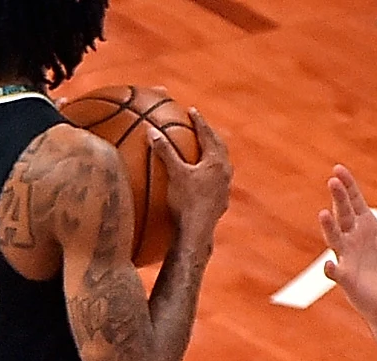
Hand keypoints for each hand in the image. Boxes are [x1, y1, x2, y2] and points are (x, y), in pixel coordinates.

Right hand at [156, 106, 232, 237]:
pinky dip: (210, 173)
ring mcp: (225, 188)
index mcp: (216, 162)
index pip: (208, 135)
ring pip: (222, 164)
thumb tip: (151, 131)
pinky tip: (203, 178)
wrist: (197, 232)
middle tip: (201, 126)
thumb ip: (165, 151)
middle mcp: (225, 173)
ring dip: (213, 154)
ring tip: (205, 149)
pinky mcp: (222, 202)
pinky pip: (218, 180)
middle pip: (220, 147)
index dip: (199, 121)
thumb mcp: (174, 173)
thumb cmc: (186, 202)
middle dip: (210, 134)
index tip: (192, 110)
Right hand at [323, 165, 376, 326]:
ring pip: (334, 239)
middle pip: (342, 214)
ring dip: (328, 227)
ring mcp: (346, 257)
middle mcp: (351, 237)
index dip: (347, 185)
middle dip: (338, 199)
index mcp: (364, 223)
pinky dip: (331, 270)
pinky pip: (336, 273)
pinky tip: (330, 265)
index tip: (338, 169)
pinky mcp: (346, 279)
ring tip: (323, 214)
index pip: (353, 200)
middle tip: (333, 181)